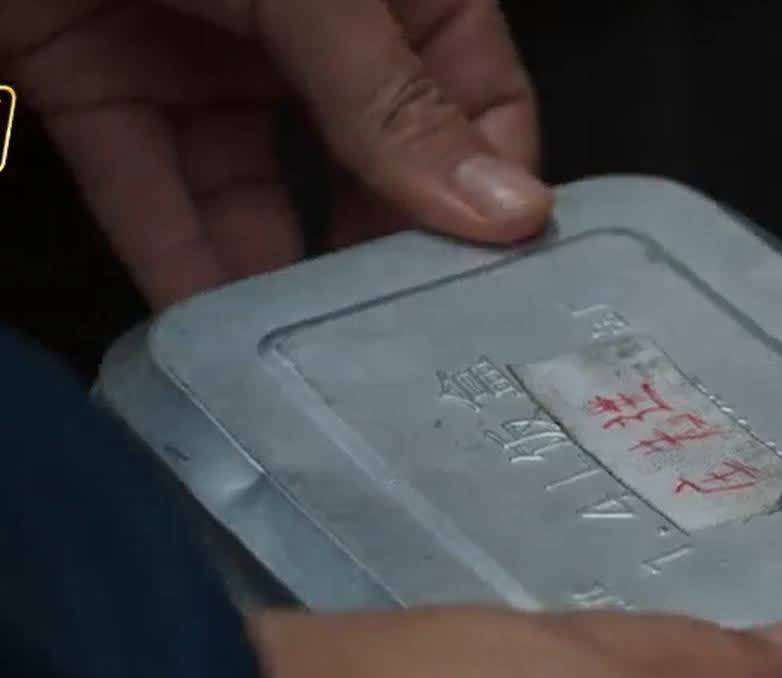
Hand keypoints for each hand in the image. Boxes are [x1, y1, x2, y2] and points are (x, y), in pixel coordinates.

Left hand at [1, 0, 550, 307]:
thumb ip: (393, 101)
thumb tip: (510, 215)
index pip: (478, 94)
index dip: (493, 185)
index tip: (503, 283)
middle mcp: (307, 24)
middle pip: (372, 160)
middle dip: (390, 252)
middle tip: (422, 352)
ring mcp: (202, 56)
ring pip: (261, 189)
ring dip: (285, 277)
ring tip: (325, 367)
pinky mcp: (99, 85)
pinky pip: (150, 190)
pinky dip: (176, 261)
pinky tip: (216, 340)